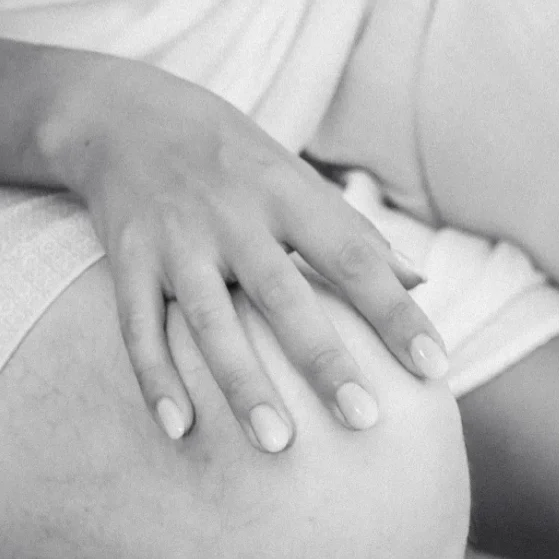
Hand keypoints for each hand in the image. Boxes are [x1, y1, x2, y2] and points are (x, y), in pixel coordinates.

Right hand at [46, 58, 448, 449]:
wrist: (123, 114)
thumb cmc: (228, 154)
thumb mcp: (290, 173)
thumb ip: (350, 228)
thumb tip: (421, 281)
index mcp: (282, 192)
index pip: (350, 255)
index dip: (394, 311)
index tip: (435, 368)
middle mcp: (229, 214)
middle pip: (282, 293)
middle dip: (322, 358)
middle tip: (364, 421)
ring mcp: (174, 237)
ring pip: (210, 319)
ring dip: (241, 382)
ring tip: (276, 445)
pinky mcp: (127, 257)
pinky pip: (139, 325)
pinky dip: (155, 378)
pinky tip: (179, 431)